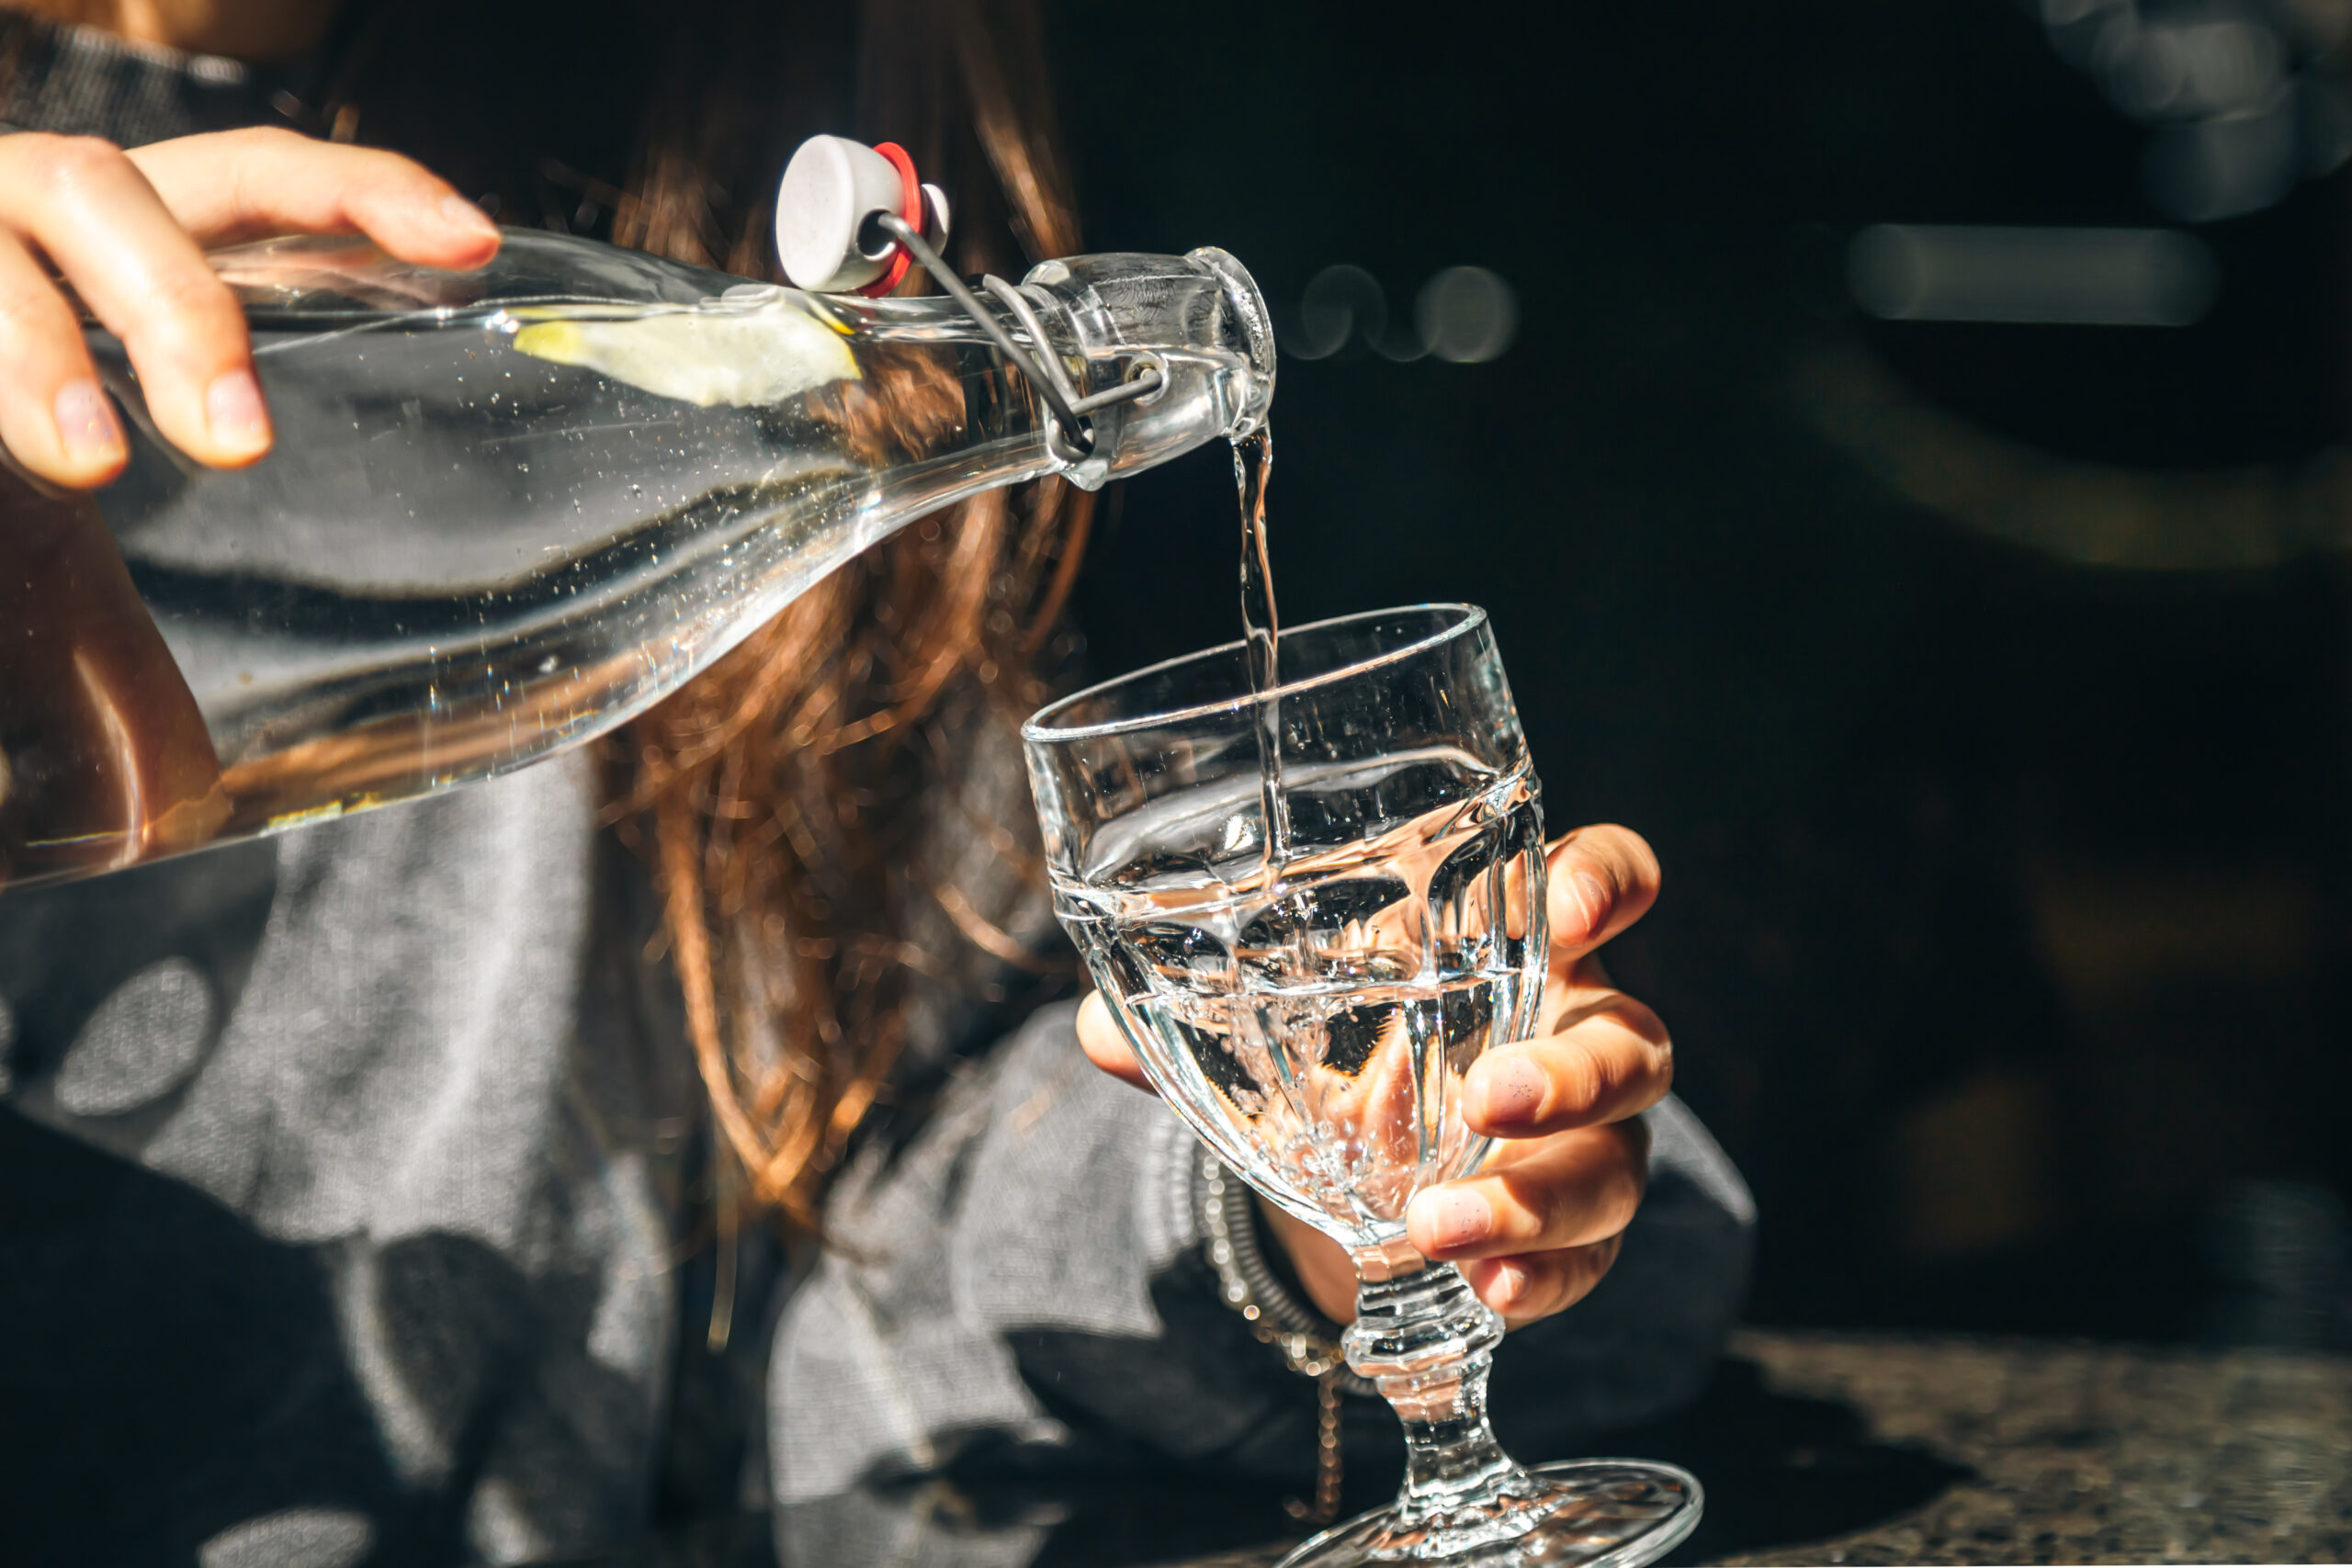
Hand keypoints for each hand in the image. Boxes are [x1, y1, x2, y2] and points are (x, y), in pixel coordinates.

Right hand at [0, 127, 499, 488]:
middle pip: (108, 191)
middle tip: (238, 442)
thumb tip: (212, 738)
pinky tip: (29, 450)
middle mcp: (40, 207)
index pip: (257, 171)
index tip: (467, 241)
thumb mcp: (121, 444)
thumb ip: (193, 505)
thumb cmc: (22, 413)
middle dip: (180, 308)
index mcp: (133, 217)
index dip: (358, 188)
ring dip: (41, 359)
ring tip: (90, 460)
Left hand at [1077, 824, 1670, 1328]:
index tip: (1572, 906)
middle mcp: (1575, 1031)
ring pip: (1617, 1164)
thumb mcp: (1280, 1019)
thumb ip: (1190, 1013)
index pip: (1601, 881)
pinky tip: (1481, 1291)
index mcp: (1516, 941)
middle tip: (1486, 1098)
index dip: (1606, 884)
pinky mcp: (1576, 1232)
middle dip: (1573, 1072)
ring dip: (1537, 1200)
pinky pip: (1588, 1261)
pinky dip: (1537, 1279)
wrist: (1373, 1159)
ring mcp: (1590, 1140)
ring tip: (1438, 1229)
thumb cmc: (1348, 1040)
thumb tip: (1094, 1032)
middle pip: (1630, 1043)